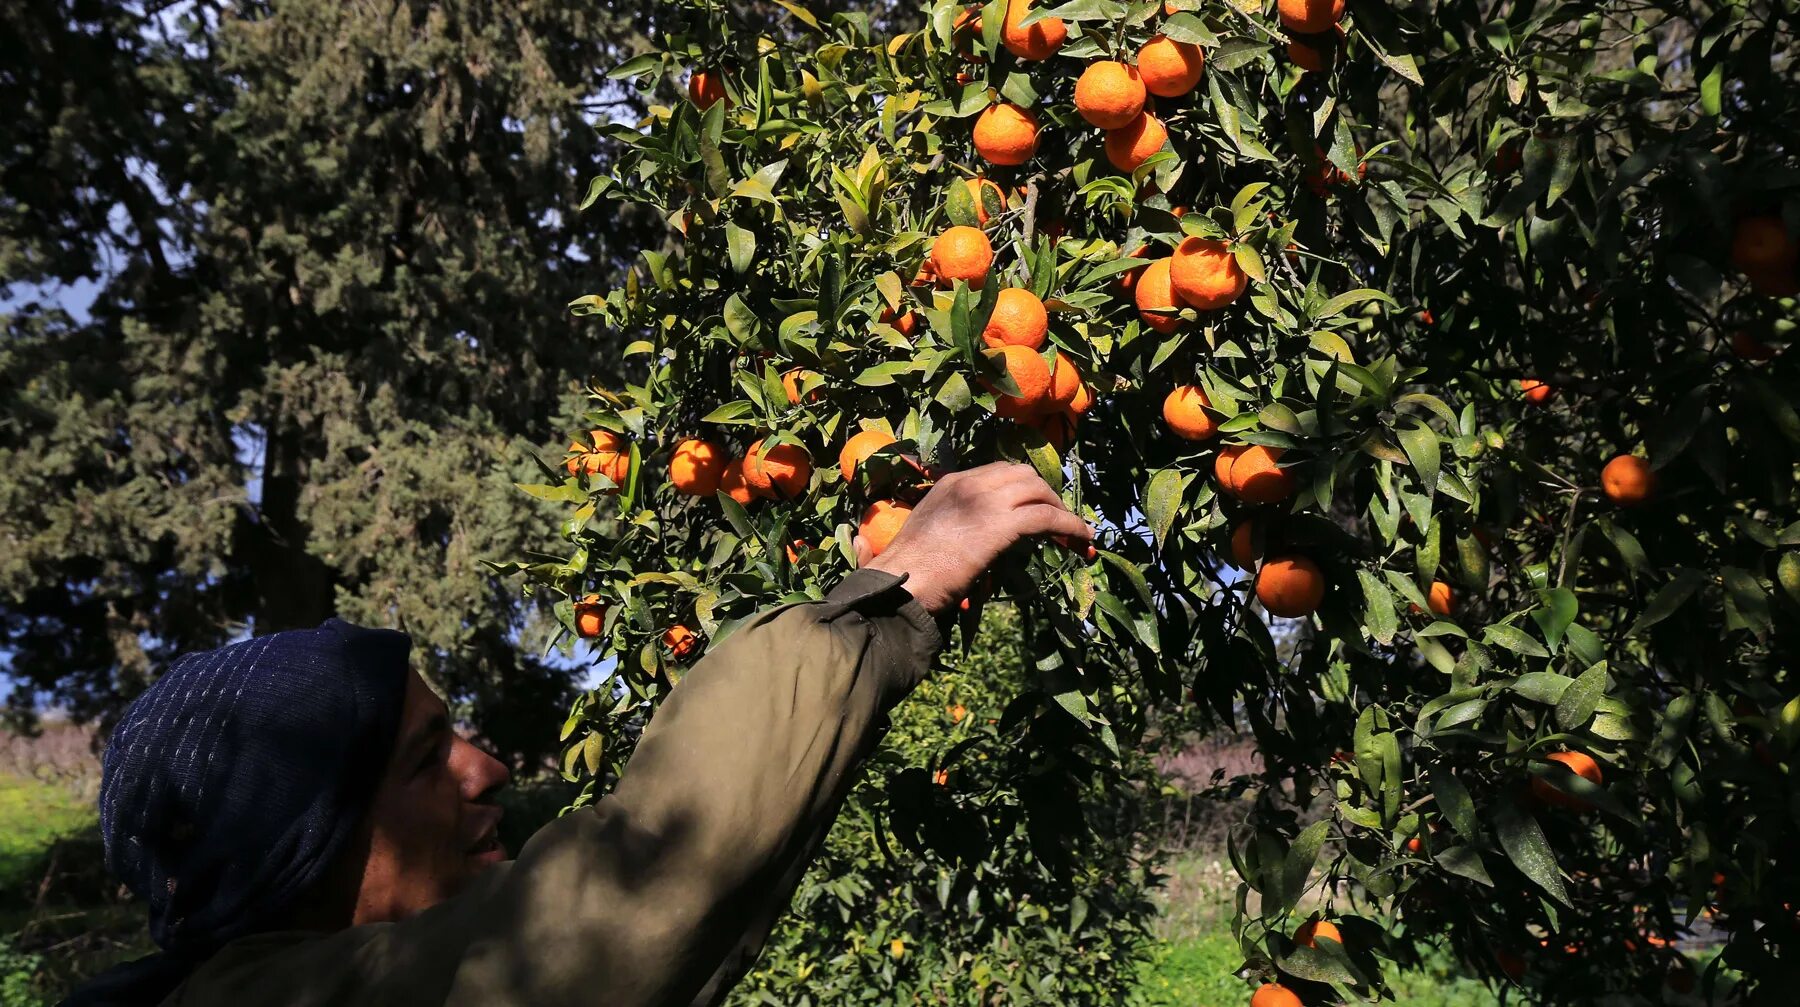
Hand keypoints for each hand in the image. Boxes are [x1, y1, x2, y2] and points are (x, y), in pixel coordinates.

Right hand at [856, 462, 1091, 614]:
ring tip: (1074, 532)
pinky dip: (1071, 527)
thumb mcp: (904, 542)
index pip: (998, 472)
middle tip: (1058, 519)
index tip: (1035, 506)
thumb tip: (851, 539)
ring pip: (1040, 491)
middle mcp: (971, 484)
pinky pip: (1049, 518)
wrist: (901, 584)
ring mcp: (988, 501)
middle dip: (1045, 494)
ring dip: (1061, 510)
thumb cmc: (898, 574)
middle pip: (1023, 475)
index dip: (1022, 488)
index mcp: (950, 485)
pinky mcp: (1003, 524)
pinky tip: (1082, 541)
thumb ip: (893, 536)